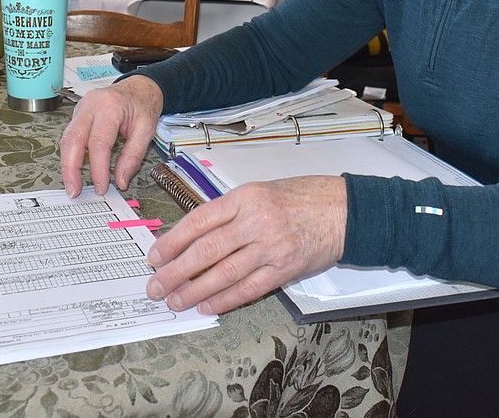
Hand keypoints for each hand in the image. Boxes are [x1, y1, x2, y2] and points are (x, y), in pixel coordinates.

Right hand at [59, 75, 162, 196]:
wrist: (139, 87)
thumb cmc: (143, 104)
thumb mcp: (147, 129)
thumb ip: (133, 156)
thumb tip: (120, 181)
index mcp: (109, 106)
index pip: (98, 142)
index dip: (98, 168)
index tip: (101, 187)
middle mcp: (90, 104)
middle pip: (72, 139)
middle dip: (70, 168)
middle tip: (74, 191)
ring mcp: (81, 108)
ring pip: (66, 138)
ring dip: (67, 164)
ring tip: (73, 185)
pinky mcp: (78, 114)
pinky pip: (70, 136)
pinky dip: (71, 155)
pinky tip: (75, 170)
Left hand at [146, 176, 346, 314]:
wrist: (343, 209)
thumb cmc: (300, 198)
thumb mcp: (260, 191)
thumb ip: (229, 211)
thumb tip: (192, 236)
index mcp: (245, 197)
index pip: (199, 221)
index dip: (172, 241)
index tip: (155, 256)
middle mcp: (256, 221)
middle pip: (206, 250)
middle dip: (175, 271)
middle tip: (156, 285)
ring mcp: (271, 246)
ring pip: (224, 273)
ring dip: (195, 290)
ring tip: (175, 301)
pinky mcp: (284, 268)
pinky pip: (248, 288)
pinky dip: (225, 300)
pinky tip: (207, 306)